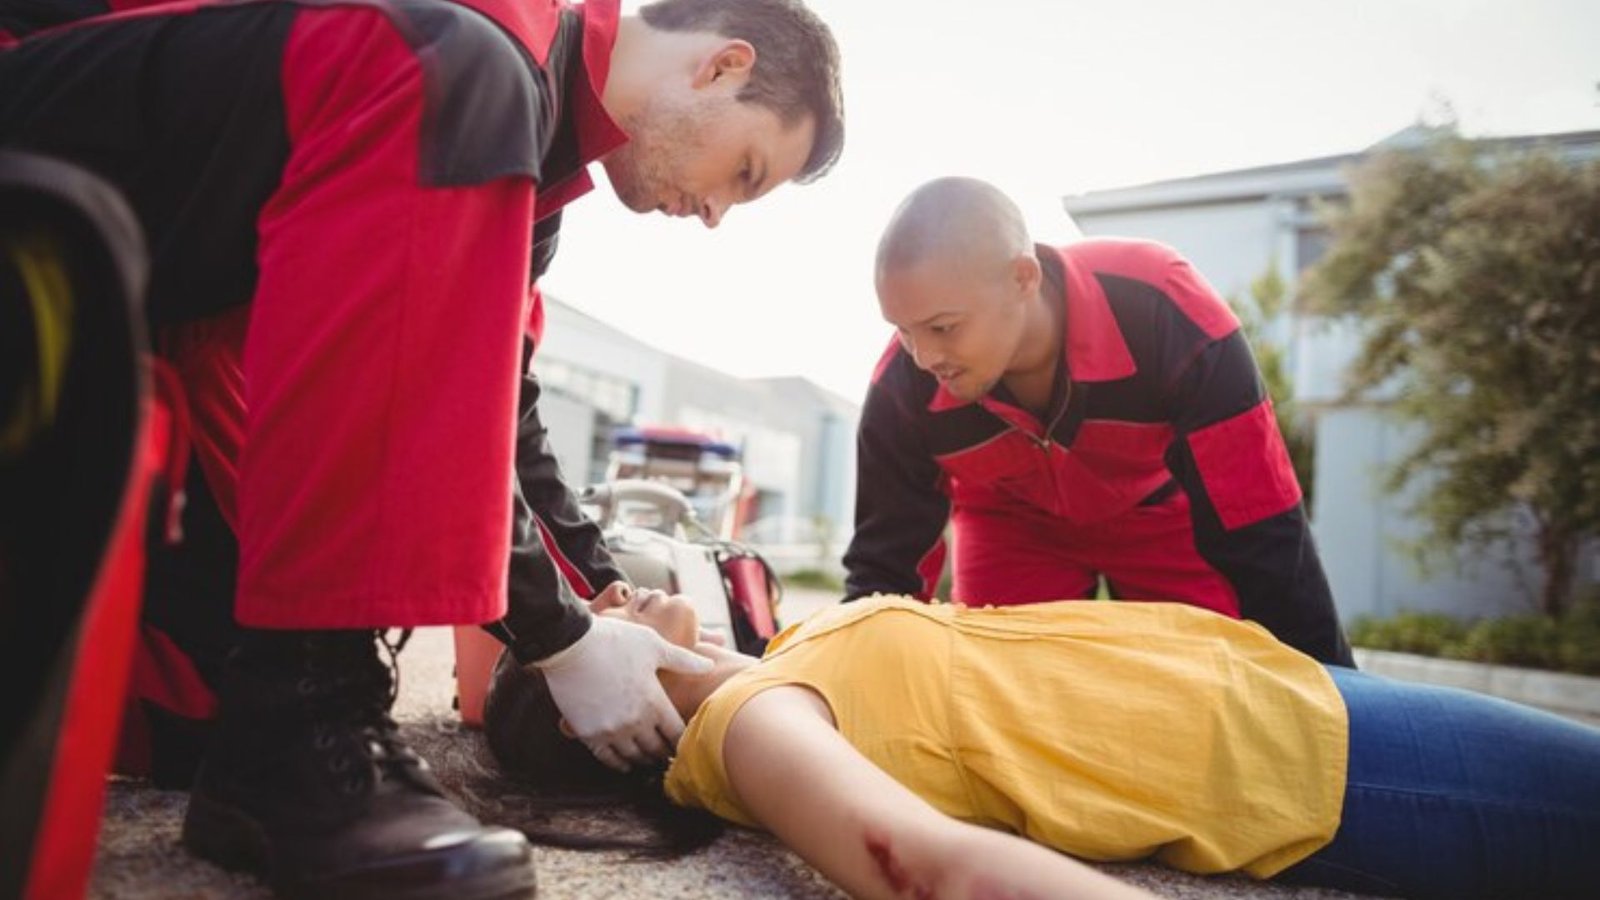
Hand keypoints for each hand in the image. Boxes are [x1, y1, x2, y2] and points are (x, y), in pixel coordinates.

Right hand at [534, 612, 712, 771]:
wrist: (570, 645)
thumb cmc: (615, 640)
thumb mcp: (653, 645)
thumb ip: (683, 660)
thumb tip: (710, 667)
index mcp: (654, 702)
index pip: (676, 734)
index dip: (683, 741)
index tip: (686, 744)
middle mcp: (635, 722)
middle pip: (657, 750)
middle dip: (665, 753)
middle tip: (669, 756)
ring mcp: (611, 731)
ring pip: (634, 758)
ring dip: (644, 760)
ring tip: (649, 761)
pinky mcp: (589, 734)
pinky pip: (608, 759)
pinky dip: (619, 764)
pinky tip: (624, 764)